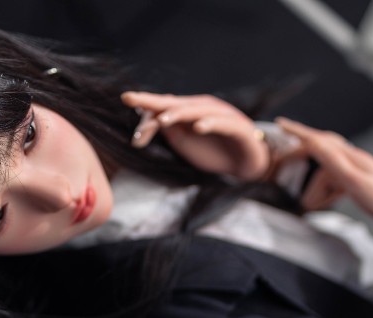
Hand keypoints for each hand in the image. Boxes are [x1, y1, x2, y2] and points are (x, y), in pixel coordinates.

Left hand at [121, 91, 269, 180]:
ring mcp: (221, 116)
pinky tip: (199, 127)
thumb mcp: (185, 144)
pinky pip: (222, 124)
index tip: (125, 102)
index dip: (144, 106)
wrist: (247, 164)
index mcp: (188, 112)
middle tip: (130, 98)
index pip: (162, 106)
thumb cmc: (213, 152)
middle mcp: (203, 108)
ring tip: (162, 120)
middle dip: (152, 102)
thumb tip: (145, 121)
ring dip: (178, 114)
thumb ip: (168, 131)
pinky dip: (210, 124)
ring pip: (196, 111)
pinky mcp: (237, 127)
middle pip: (174, 104)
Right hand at [275, 117, 372, 226]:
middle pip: (320, 153)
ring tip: (313, 205)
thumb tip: (313, 142)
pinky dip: (327, 190)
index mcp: (350, 157)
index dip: (298, 131)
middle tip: (284, 168)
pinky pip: (336, 181)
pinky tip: (328, 201)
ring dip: (316, 187)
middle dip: (302, 160)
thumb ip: (334, 162)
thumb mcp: (355, 182)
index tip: (281, 123)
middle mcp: (353, 159)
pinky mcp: (361, 182)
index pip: (319, 139)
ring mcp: (357, 170)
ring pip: (327, 172)